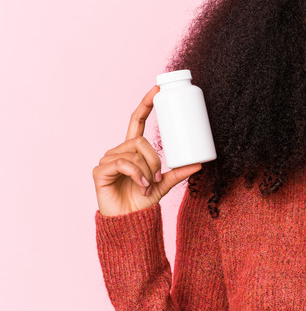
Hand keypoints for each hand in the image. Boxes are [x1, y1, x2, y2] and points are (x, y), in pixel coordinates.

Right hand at [92, 85, 201, 216]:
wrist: (129, 221)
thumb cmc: (142, 201)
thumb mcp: (164, 184)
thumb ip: (179, 173)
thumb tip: (200, 163)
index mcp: (133, 150)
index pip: (138, 120)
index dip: (146, 104)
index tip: (157, 88)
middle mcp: (119, 150)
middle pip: (140, 140)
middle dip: (154, 159)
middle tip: (158, 177)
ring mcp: (107, 160)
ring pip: (134, 153)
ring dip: (147, 171)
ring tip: (148, 186)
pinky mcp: (100, 170)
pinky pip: (123, 164)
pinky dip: (137, 175)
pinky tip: (141, 186)